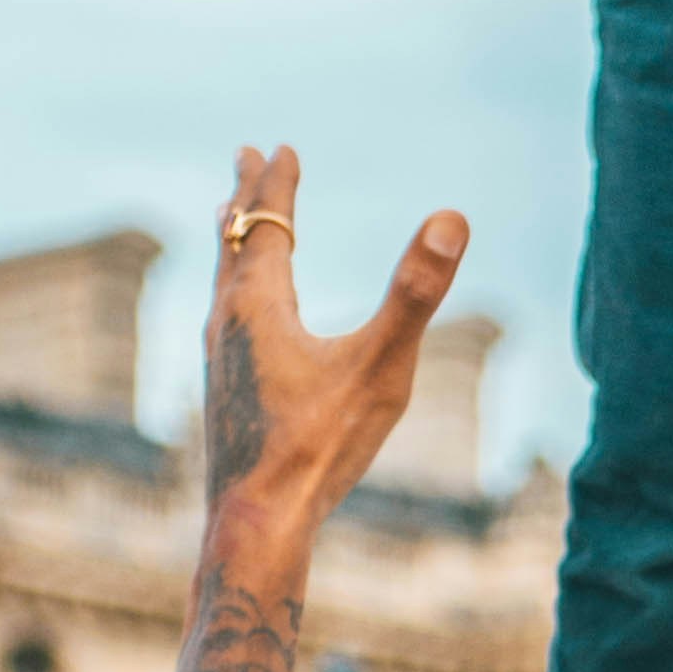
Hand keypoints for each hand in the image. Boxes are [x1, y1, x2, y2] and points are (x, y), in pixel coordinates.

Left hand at [159, 149, 470, 671]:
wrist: (256, 524)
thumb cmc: (318, 447)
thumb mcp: (381, 367)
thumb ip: (416, 292)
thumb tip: (452, 217)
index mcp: (259, 305)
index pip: (268, 223)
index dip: (278, 183)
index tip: (281, 148)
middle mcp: (228, 324)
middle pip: (234, 243)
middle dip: (246, 200)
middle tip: (246, 161)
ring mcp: (220, 361)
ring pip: (223, 284)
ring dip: (236, 244)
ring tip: (234, 225)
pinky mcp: (224, 394)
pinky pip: (226, 321)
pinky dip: (236, 292)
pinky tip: (244, 323)